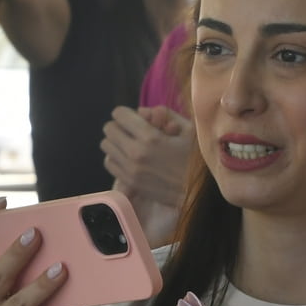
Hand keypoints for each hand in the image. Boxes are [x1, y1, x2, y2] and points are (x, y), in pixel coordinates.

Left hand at [104, 106, 195, 245]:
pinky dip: (116, 157)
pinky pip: (110, 163)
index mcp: (150, 137)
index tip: (135, 118)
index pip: (119, 114)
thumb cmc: (197, 159)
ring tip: (130, 145)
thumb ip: (166, 113)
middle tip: (133, 131)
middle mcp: (135, 153)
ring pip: (107, 146)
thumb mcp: (190, 130)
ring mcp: (130, 170)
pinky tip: (129, 158)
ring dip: (116, 142)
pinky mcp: (129, 183)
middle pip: (109, 129)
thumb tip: (142, 112)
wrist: (198, 193)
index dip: (126, 113)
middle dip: (120, 126)